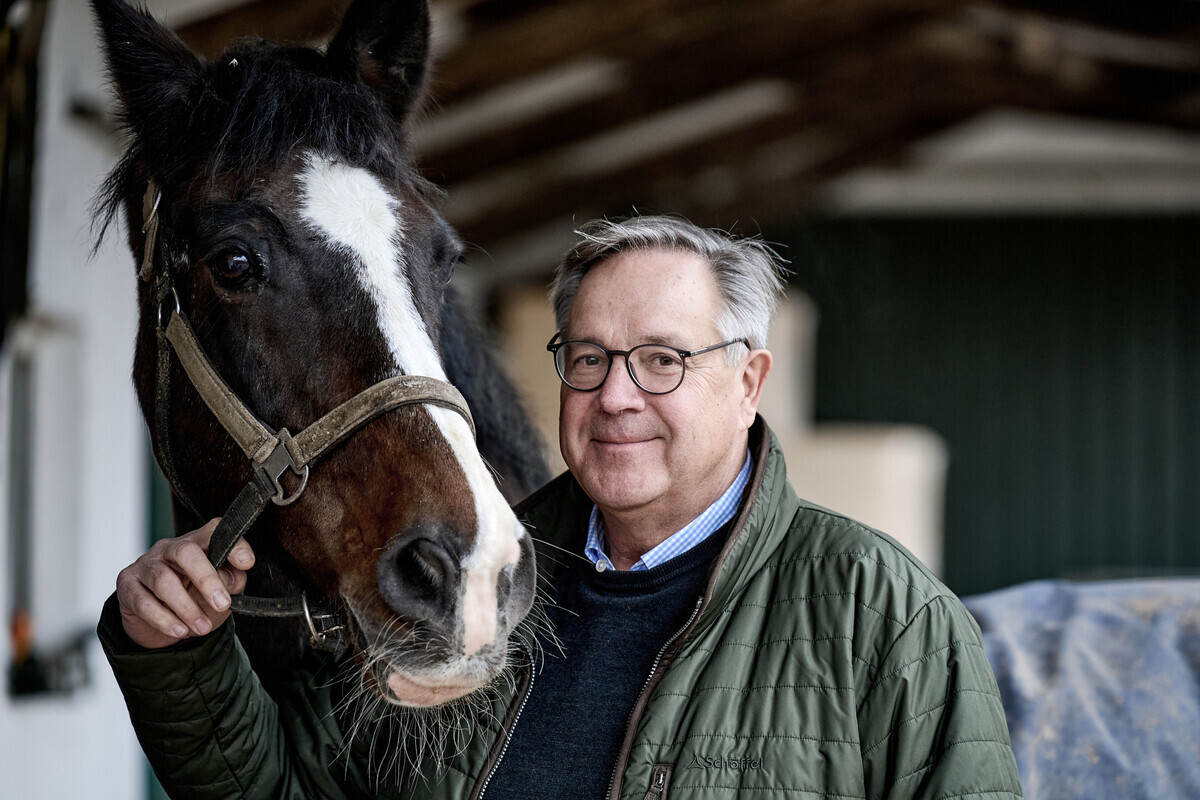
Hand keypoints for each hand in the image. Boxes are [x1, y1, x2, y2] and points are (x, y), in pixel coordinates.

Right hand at [115, 518, 255, 648]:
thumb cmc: (194, 601)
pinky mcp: (127, 586)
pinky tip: (180, 630)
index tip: (247, 563)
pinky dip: (164, 619)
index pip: (214, 532)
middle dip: (206, 579)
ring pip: (163, 580)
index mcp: (196, 544)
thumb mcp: (219, 594)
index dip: (232, 544)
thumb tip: (232, 579)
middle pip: (186, 552)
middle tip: (222, 604)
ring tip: (203, 627)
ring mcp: (145, 565)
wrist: (159, 627)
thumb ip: (229, 583)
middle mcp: (169, 549)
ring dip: (186, 607)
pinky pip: (144, 602)